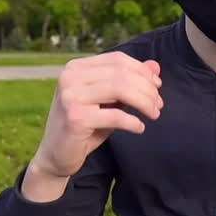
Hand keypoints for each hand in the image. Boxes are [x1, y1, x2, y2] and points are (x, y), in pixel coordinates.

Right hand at [23, 53, 162, 201]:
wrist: (56, 155)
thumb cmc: (85, 125)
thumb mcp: (108, 101)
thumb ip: (129, 82)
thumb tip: (156, 66)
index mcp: (75, 68)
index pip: (117, 59)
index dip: (142, 71)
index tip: (157, 86)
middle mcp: (69, 77)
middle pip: (121, 73)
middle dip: (147, 88)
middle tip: (159, 106)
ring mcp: (70, 96)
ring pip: (120, 89)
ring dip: (144, 102)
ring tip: (154, 114)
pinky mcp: (75, 118)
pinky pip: (115, 115)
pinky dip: (133, 122)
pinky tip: (139, 128)